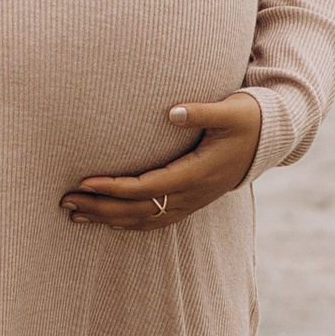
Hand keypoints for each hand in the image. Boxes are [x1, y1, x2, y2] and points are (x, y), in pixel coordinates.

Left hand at [62, 94, 262, 232]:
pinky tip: (107, 222)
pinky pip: (155, 221)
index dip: (114, 188)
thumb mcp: (230, 111)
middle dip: (100, 207)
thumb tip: (171, 111)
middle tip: (65, 200)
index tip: (85, 181)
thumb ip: (201, 112)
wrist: (269, 141)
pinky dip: (128, 224)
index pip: (146, 187)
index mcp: (196, 173)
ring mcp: (191, 202)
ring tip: (74, 213)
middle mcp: (191, 194)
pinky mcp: (190, 202)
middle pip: (138, 210)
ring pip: (143, 220)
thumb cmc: (248, 120)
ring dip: (107, 219)